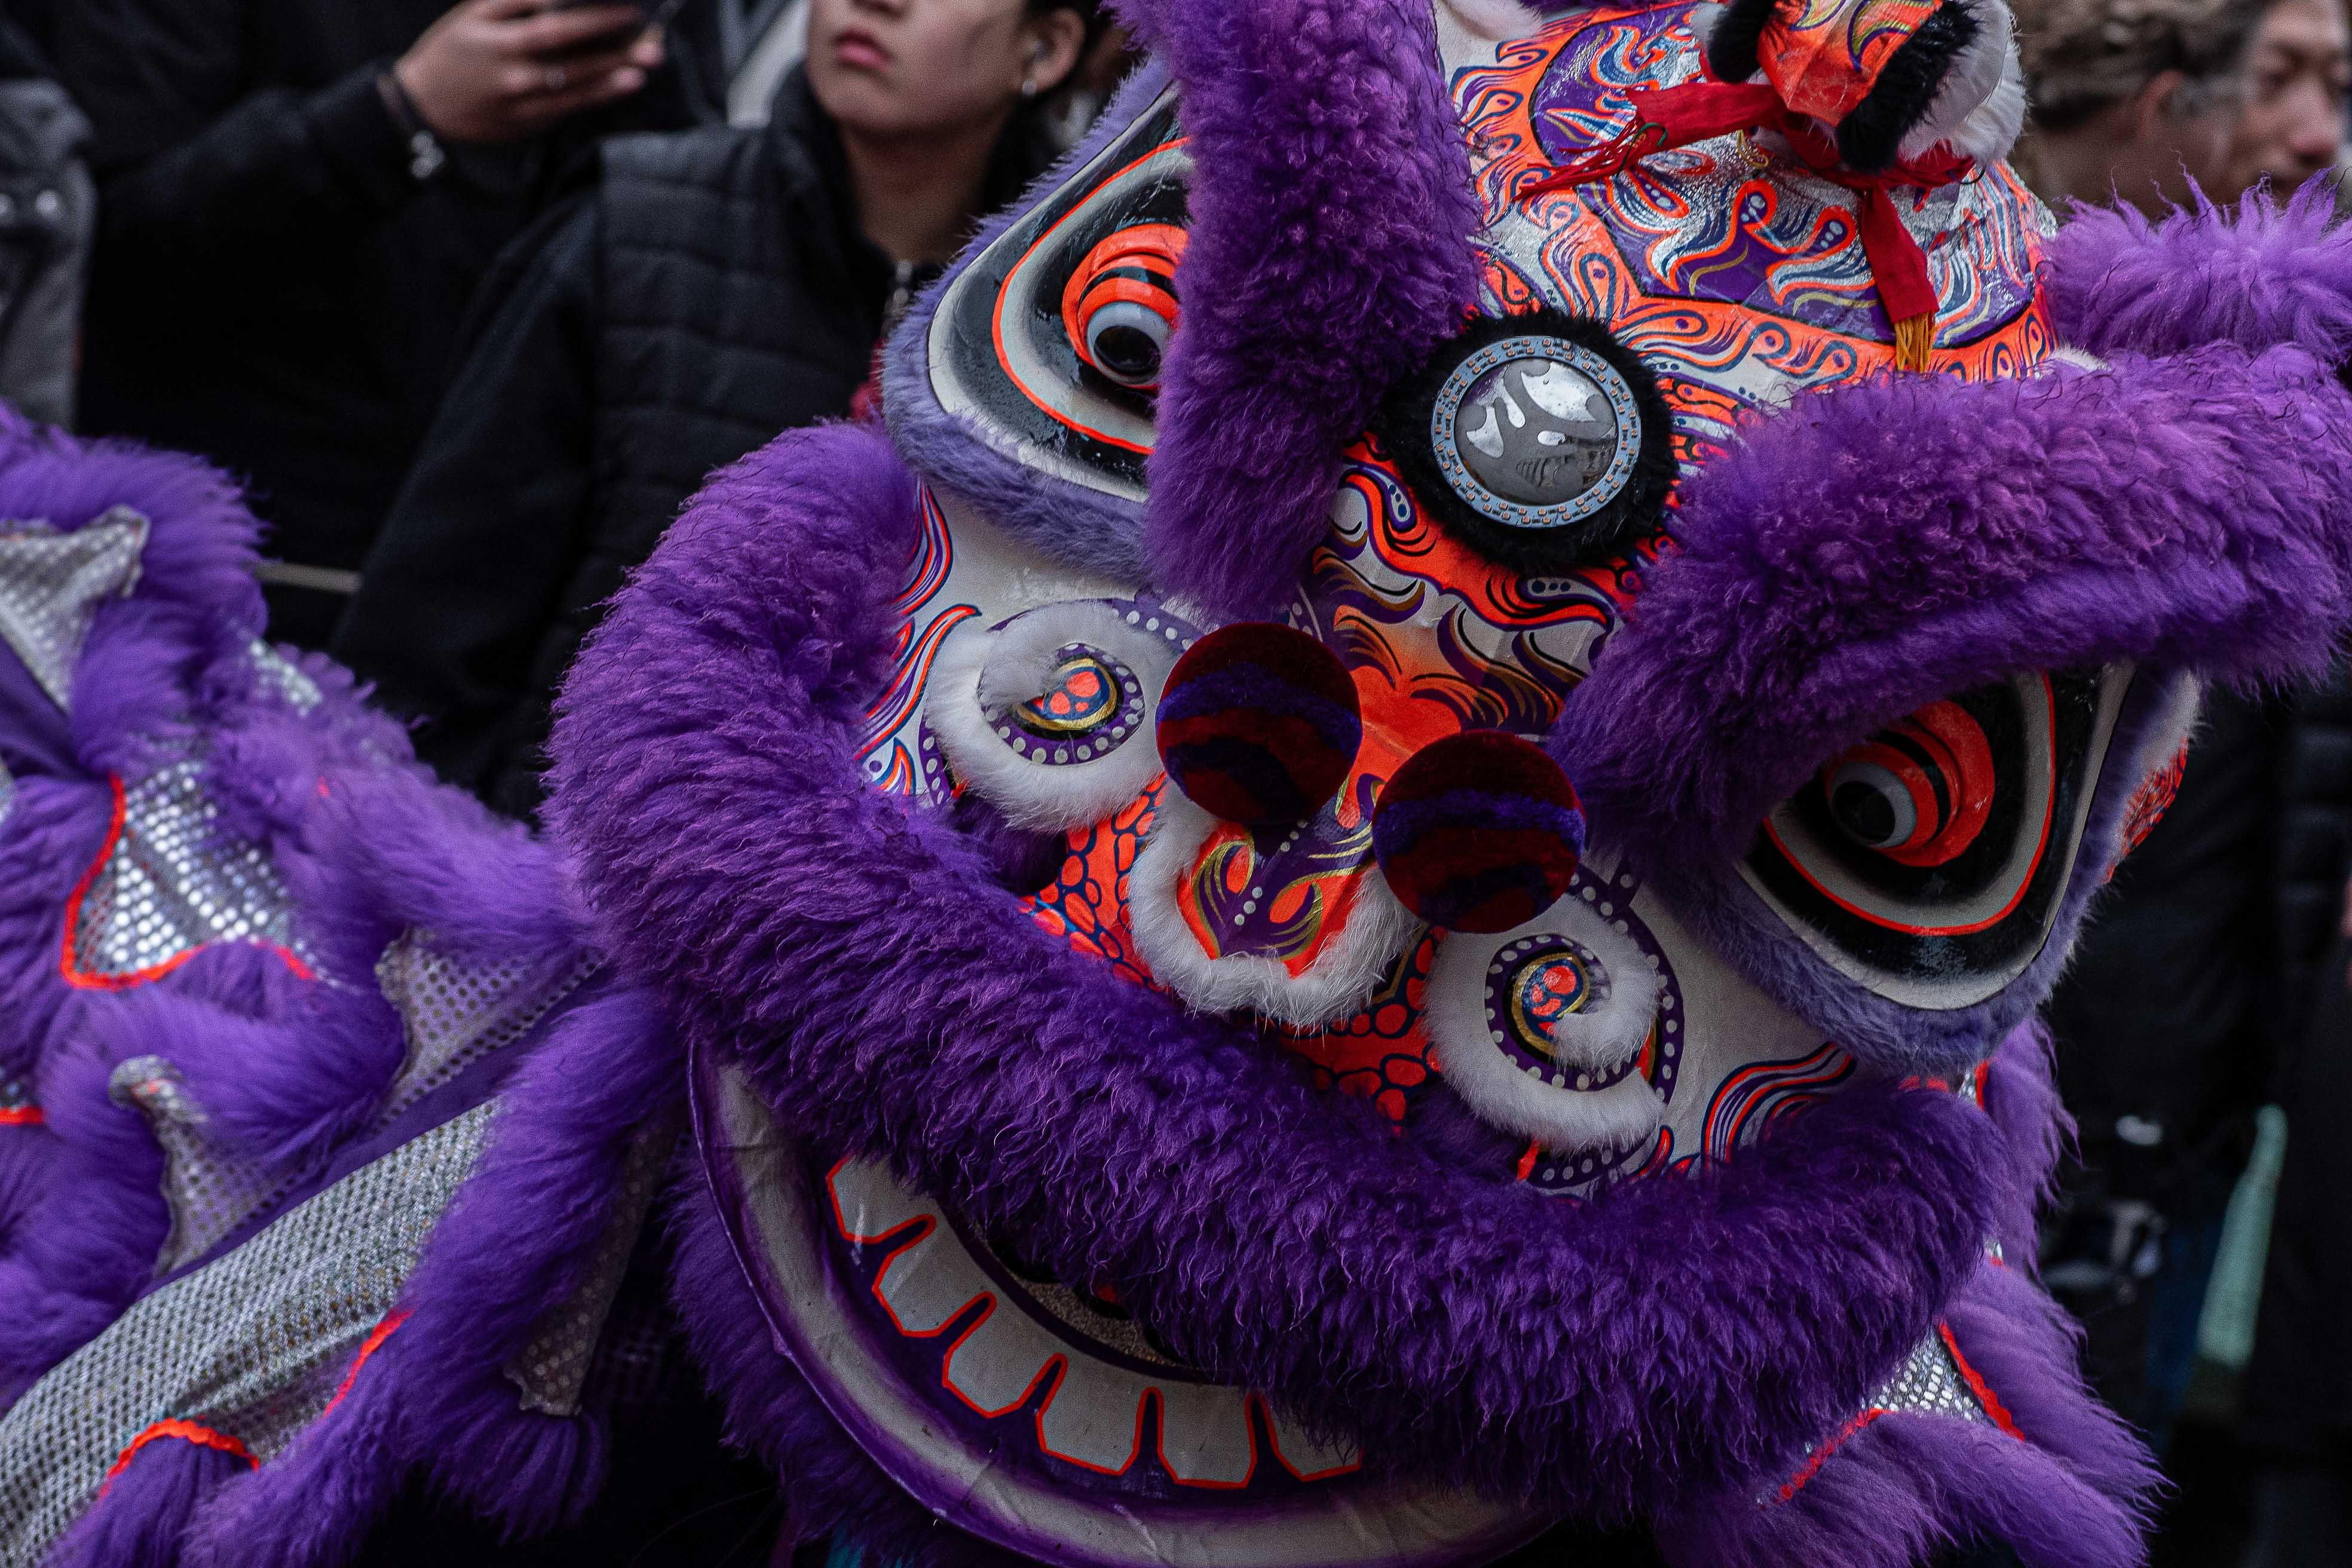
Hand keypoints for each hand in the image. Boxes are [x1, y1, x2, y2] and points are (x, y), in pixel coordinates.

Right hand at [396, 0, 662, 144]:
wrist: (424, 106)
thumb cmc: (453, 50)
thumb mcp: (473, 15)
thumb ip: (517, 2)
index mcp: (500, 45)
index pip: (556, 30)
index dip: (594, 21)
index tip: (628, 12)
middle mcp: (514, 79)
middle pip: (574, 66)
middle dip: (616, 55)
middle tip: (654, 47)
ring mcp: (522, 107)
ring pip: (575, 94)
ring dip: (612, 83)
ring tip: (643, 72)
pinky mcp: (526, 127)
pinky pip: (566, 111)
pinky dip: (594, 99)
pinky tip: (620, 87)